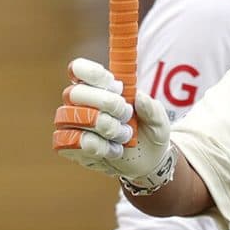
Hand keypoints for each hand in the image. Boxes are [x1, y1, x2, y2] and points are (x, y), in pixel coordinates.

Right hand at [53, 58, 173, 191]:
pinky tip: (115, 150)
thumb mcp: (158, 120)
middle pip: (74, 93)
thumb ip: (152, 108)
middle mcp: (79, 103)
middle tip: (126, 114)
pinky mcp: (71, 148)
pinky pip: (71, 142)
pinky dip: (98, 147)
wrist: (147, 161)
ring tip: (125, 135)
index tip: (117, 86)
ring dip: (103, 125)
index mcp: (98, 87)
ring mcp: (72, 125)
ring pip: (72, 117)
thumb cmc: (148, 131)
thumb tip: (139, 98)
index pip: (78, 69)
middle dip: (105, 103)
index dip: (93, 74)